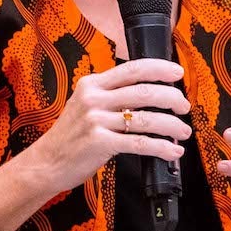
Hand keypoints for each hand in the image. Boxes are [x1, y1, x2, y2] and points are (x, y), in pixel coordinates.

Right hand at [29, 58, 191, 193]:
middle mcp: (94, 98)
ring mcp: (96, 120)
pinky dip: (161, 147)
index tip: (178, 72)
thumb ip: (110, 94)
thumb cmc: (70, 136)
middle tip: (184, 106)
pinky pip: (139, 143)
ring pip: (146, 119)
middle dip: (172, 98)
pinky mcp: (99, 143)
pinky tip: (172, 151)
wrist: (46, 162)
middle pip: (144, 92)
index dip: (159, 68)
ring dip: (171, 125)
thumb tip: (148, 91)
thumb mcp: (84, 104)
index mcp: (92, 84)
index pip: (133, 68)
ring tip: (183, 132)